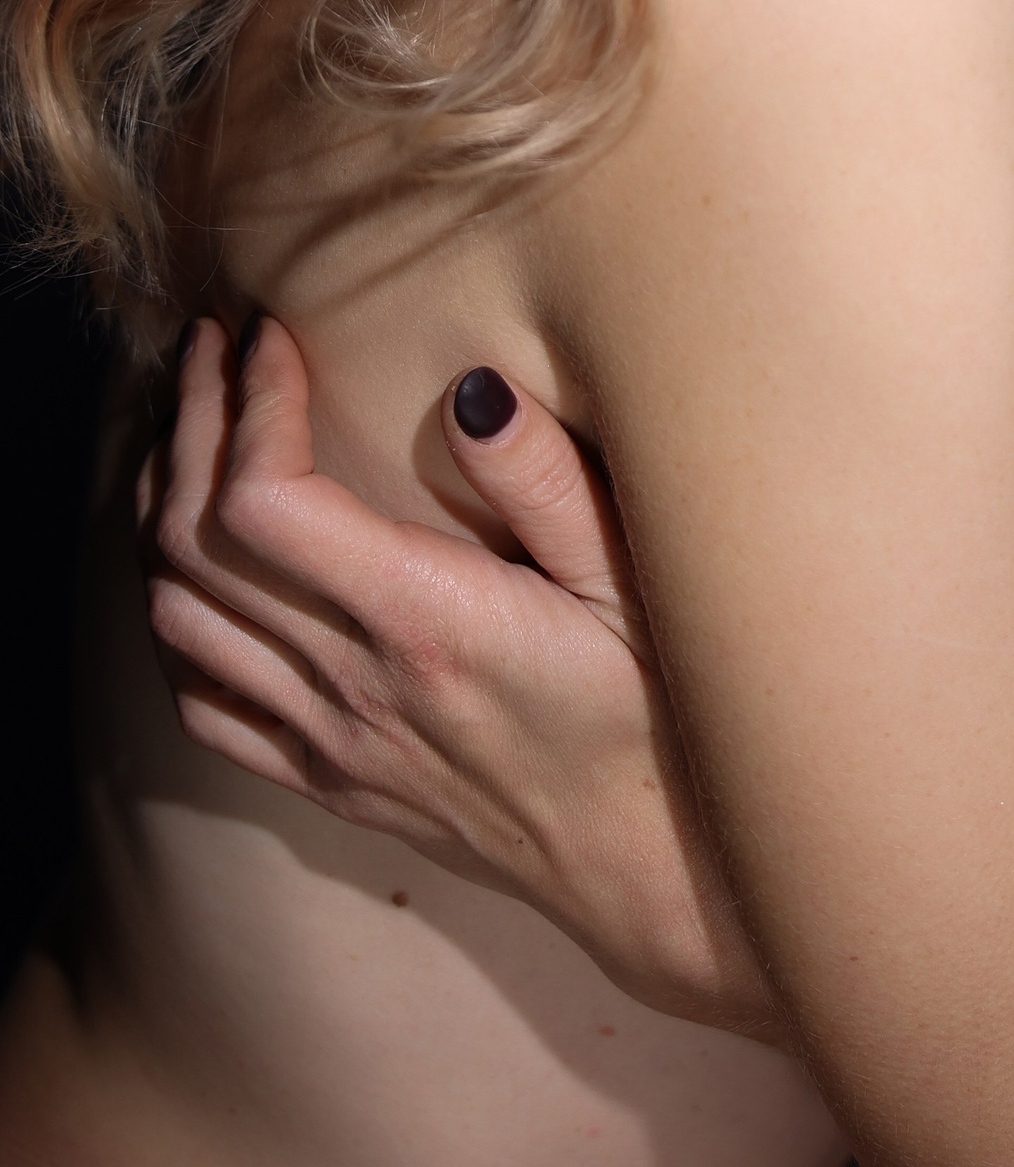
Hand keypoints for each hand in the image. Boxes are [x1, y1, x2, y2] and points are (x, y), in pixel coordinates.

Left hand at [142, 316, 785, 1042]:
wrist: (654, 864)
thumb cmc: (662, 709)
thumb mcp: (634, 579)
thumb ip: (549, 481)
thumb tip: (471, 387)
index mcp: (424, 622)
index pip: (263, 503)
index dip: (247, 405)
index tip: (273, 335)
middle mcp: (354, 686)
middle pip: (196, 546)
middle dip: (189, 426)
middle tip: (213, 348)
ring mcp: (330, 742)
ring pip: (178, 618)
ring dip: (165, 514)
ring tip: (199, 434)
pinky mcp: (329, 780)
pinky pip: (204, 702)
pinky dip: (178, 620)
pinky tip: (206, 566)